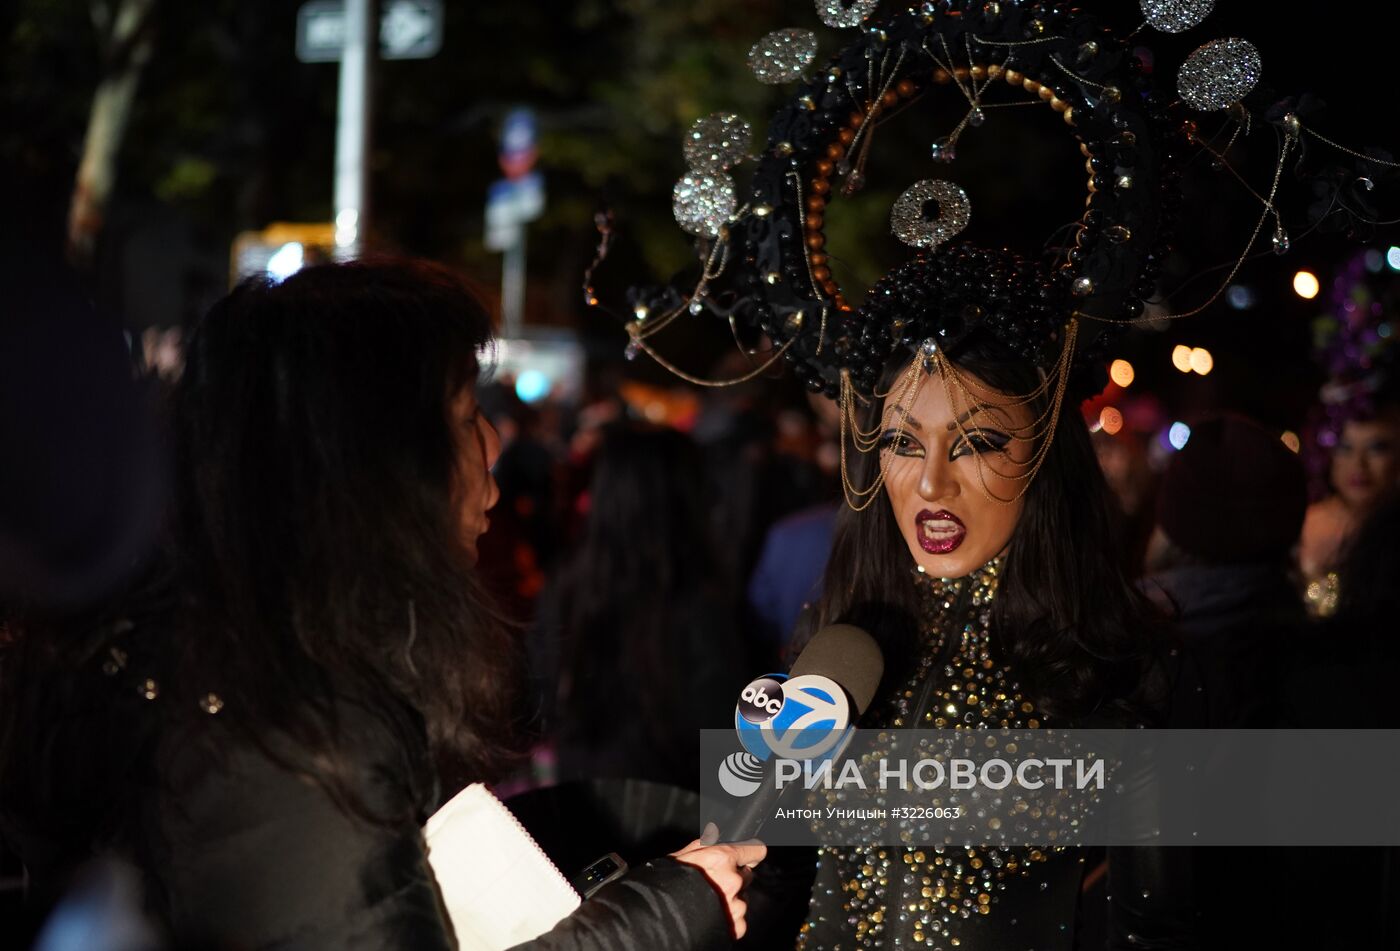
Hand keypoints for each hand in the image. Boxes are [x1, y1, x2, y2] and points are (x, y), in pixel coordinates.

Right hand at [670, 824, 766, 939]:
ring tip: (708, 902)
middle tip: (714, 883)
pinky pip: (739, 919)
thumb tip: (717, 838)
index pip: (754, 850)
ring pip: (742, 898)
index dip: (751, 853)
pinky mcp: (734, 925)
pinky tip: (712, 915)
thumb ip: (706, 845)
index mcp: (722, 858)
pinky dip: (729, 919)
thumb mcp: (684, 854)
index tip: (750, 856)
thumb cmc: (666, 882)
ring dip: (731, 899)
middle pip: (747, 875)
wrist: (656, 914)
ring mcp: (735, 904)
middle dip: (735, 878)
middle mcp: (732, 880)